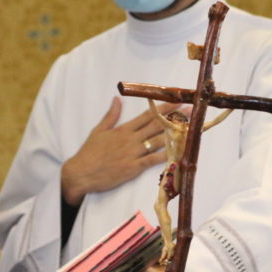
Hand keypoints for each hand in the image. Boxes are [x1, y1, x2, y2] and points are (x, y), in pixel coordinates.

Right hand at [61, 97, 179, 205]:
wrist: (81, 172)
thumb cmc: (89, 152)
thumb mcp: (98, 130)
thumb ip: (110, 115)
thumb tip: (117, 99)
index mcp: (122, 130)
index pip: (146, 115)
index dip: (163, 107)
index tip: (176, 101)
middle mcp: (130, 140)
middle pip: (156, 126)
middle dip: (175, 118)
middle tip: (191, 111)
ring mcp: (132, 154)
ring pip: (158, 142)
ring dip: (175, 135)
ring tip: (189, 129)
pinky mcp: (133, 168)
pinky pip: (152, 160)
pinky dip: (165, 156)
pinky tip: (177, 152)